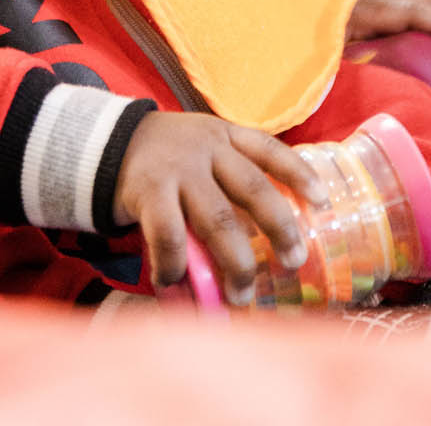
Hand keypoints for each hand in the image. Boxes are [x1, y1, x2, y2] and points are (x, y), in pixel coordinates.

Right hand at [112, 111, 327, 306]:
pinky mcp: (148, 191)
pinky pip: (169, 234)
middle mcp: (206, 149)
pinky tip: (175, 282)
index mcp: (224, 136)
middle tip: (293, 261)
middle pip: (251, 188)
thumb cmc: (170, 155)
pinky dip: (175, 264)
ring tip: (241, 293)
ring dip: (234, 261)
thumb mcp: (204, 147)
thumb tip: (269, 233)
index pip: (268, 149)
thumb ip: (231, 175)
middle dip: (278, 227)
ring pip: (217, 218)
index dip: (298, 173)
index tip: (323, 200)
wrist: (108, 142)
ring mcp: (178, 170)